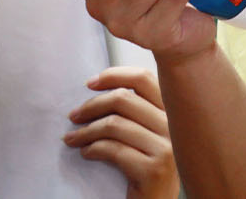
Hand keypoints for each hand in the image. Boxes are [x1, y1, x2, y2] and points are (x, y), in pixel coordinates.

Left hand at [64, 66, 179, 198]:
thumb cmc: (147, 170)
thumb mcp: (148, 136)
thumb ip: (136, 112)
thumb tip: (101, 88)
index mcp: (172, 113)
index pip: (144, 79)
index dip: (114, 75)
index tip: (91, 83)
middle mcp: (173, 127)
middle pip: (124, 99)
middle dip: (92, 105)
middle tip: (73, 116)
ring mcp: (166, 149)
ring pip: (114, 124)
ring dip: (85, 131)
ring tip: (72, 138)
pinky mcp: (153, 170)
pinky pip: (113, 150)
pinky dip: (92, 149)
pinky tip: (85, 153)